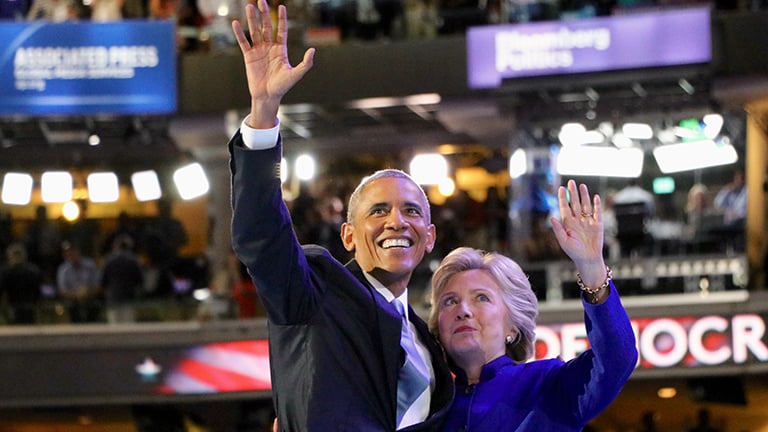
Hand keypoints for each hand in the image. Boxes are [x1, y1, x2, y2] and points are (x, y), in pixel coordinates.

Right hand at [231, 0, 314, 127]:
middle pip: (267, 26)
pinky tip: (236, 23)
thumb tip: (313, 50)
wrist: (268, 96)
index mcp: (281, 49)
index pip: (281, 30)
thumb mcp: (296, 74)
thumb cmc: (282, 87)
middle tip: (261, 0)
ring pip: (255, 31)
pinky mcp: (249, 56)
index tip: (281, 6)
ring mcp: (259, 51)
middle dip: (264, 14)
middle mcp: (269, 47)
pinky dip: (240, 33)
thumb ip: (306, 63)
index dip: (281, 18)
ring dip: (252, 19)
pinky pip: (244, 42)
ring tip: (249, 6)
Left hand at [550, 180, 605, 287]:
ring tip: (582, 186)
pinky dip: (597, 204)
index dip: (563, 198)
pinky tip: (595, 197)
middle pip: (575, 203)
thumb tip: (551, 217)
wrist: (588, 259)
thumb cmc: (574, 252)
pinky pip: (597, 212)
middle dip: (573, 193)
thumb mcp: (563, 241)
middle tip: (571, 182)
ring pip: (586, 205)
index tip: (561, 188)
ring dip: (584, 195)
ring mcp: (588, 221)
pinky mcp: (598, 224)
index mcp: (568, 223)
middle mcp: (578, 220)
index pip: (565, 207)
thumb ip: (558, 229)